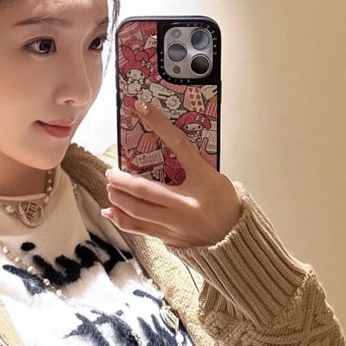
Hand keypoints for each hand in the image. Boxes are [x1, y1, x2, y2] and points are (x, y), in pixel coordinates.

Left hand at [104, 94, 243, 248]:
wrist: (235, 237)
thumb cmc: (224, 203)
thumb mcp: (214, 178)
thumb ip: (190, 165)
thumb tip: (160, 151)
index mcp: (205, 181)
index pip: (179, 145)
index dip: (159, 125)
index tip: (142, 107)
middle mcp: (188, 204)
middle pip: (145, 189)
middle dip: (122, 179)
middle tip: (111, 172)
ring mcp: (177, 224)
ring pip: (137, 211)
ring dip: (118, 198)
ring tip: (111, 188)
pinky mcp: (170, 238)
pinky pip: (139, 228)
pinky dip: (121, 219)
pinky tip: (110, 211)